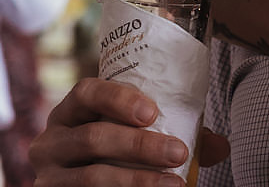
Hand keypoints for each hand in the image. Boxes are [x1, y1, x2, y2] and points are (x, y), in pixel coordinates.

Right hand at [29, 77, 229, 185]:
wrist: (80, 184)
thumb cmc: (111, 153)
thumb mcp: (131, 135)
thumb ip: (173, 132)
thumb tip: (220, 146)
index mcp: (71, 112)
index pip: (87, 92)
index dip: (118, 99)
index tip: (152, 112)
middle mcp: (51, 141)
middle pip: (93, 137)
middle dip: (141, 146)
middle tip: (179, 152)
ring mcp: (48, 176)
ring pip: (91, 176)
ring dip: (137, 180)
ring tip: (174, 184)